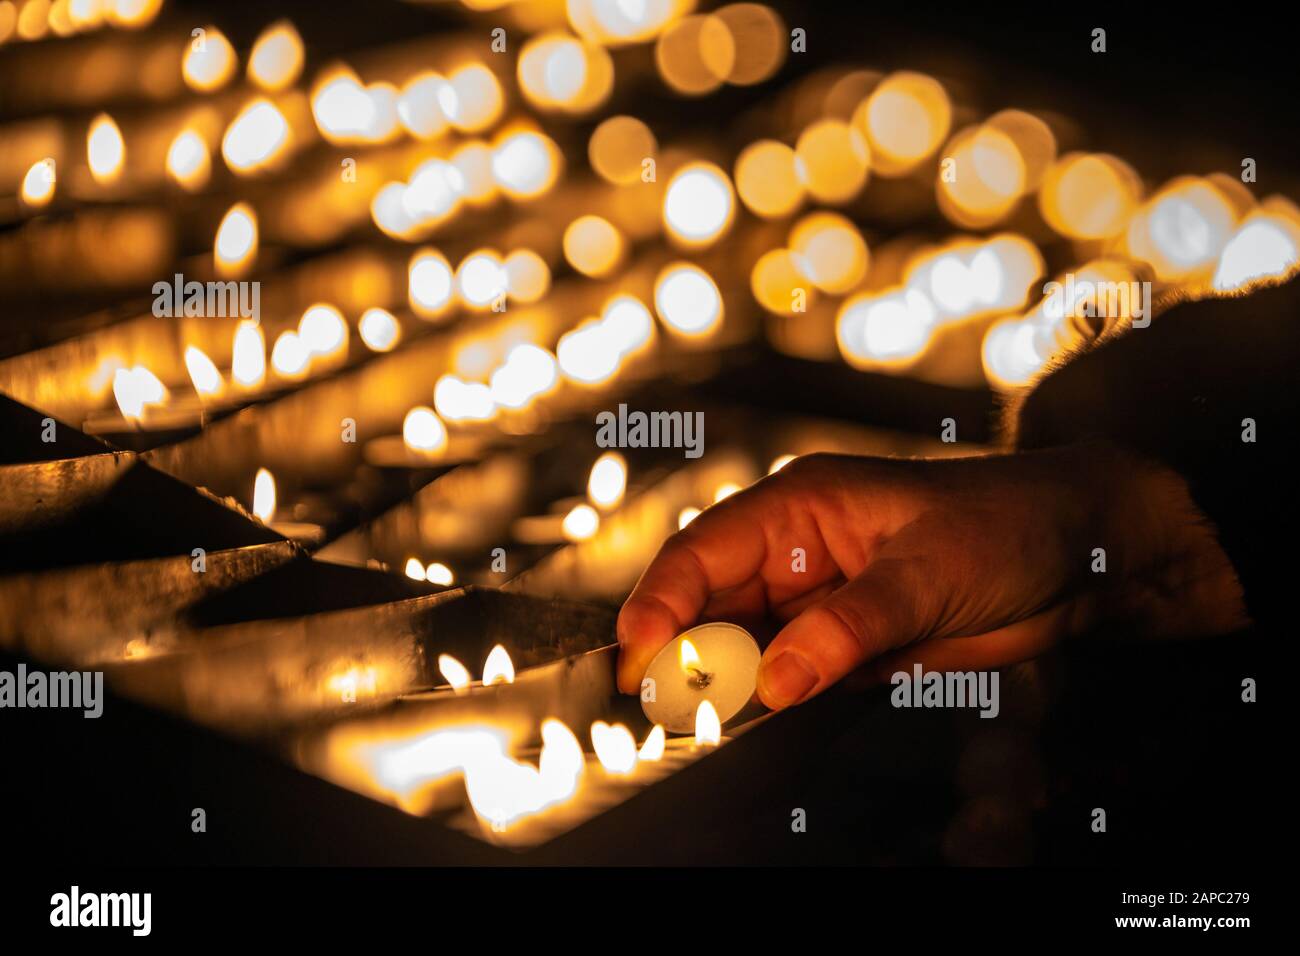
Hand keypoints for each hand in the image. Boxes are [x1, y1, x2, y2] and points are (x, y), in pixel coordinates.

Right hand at [616, 442, 1246, 709]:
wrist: (1080, 558)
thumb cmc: (1006, 527)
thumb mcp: (925, 572)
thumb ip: (848, 626)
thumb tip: (775, 681)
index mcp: (801, 508)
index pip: (705, 550)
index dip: (662, 599)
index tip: (639, 652)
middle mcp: (794, 552)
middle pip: (708, 604)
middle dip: (677, 652)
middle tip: (656, 707)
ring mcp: (815, 602)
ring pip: (739, 646)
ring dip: (716, 683)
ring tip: (691, 724)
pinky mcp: (840, 646)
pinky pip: (784, 676)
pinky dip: (761, 702)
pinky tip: (745, 724)